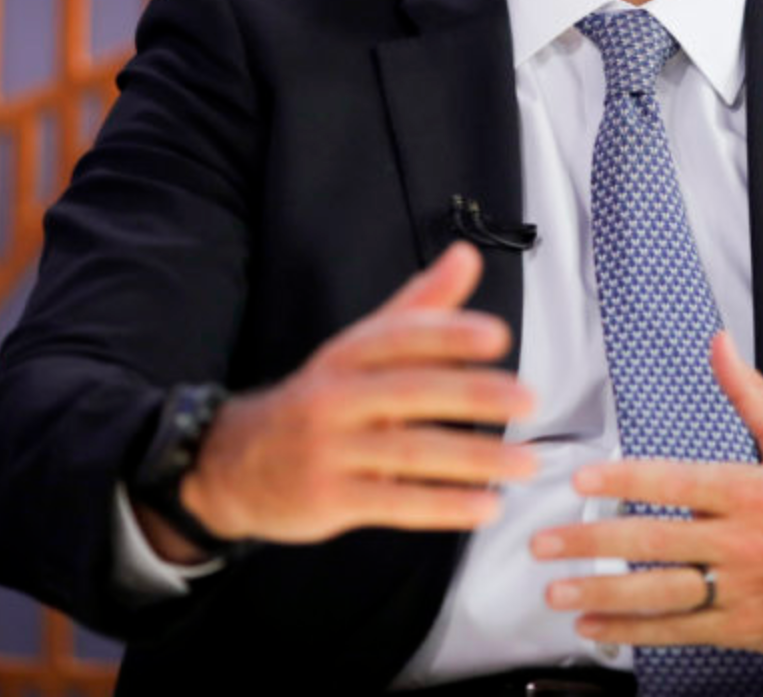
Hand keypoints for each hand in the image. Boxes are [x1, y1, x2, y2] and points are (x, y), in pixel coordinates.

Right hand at [162, 242, 537, 552]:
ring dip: (474, 459)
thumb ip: (419, 308)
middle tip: (530, 400)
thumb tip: (467, 255)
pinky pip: (395, 504)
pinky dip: (444, 507)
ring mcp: (328, 451)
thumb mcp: (358, 349)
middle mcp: (333, 397)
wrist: (232, 463)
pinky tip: (486, 506)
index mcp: (345, 354)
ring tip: (526, 464)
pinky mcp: (328, 499)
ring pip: (410, 452)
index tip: (497, 336)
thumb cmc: (319, 399)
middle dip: (473, 395)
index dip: (446, 334)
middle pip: (409, 392)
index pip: (398, 336)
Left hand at [529, 332, 762, 672]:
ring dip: (603, 593)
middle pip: (657, 541)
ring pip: (661, 592)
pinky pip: (679, 630)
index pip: (679, 482)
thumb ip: (750, 396)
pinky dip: (633, 630)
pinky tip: (595, 625)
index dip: (627, 479)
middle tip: (545, 542)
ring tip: (557, 590)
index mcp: (753, 491)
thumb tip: (720, 344)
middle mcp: (743, 541)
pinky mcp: (741, 628)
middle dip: (593, 542)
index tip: (582, 478)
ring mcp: (740, 589)